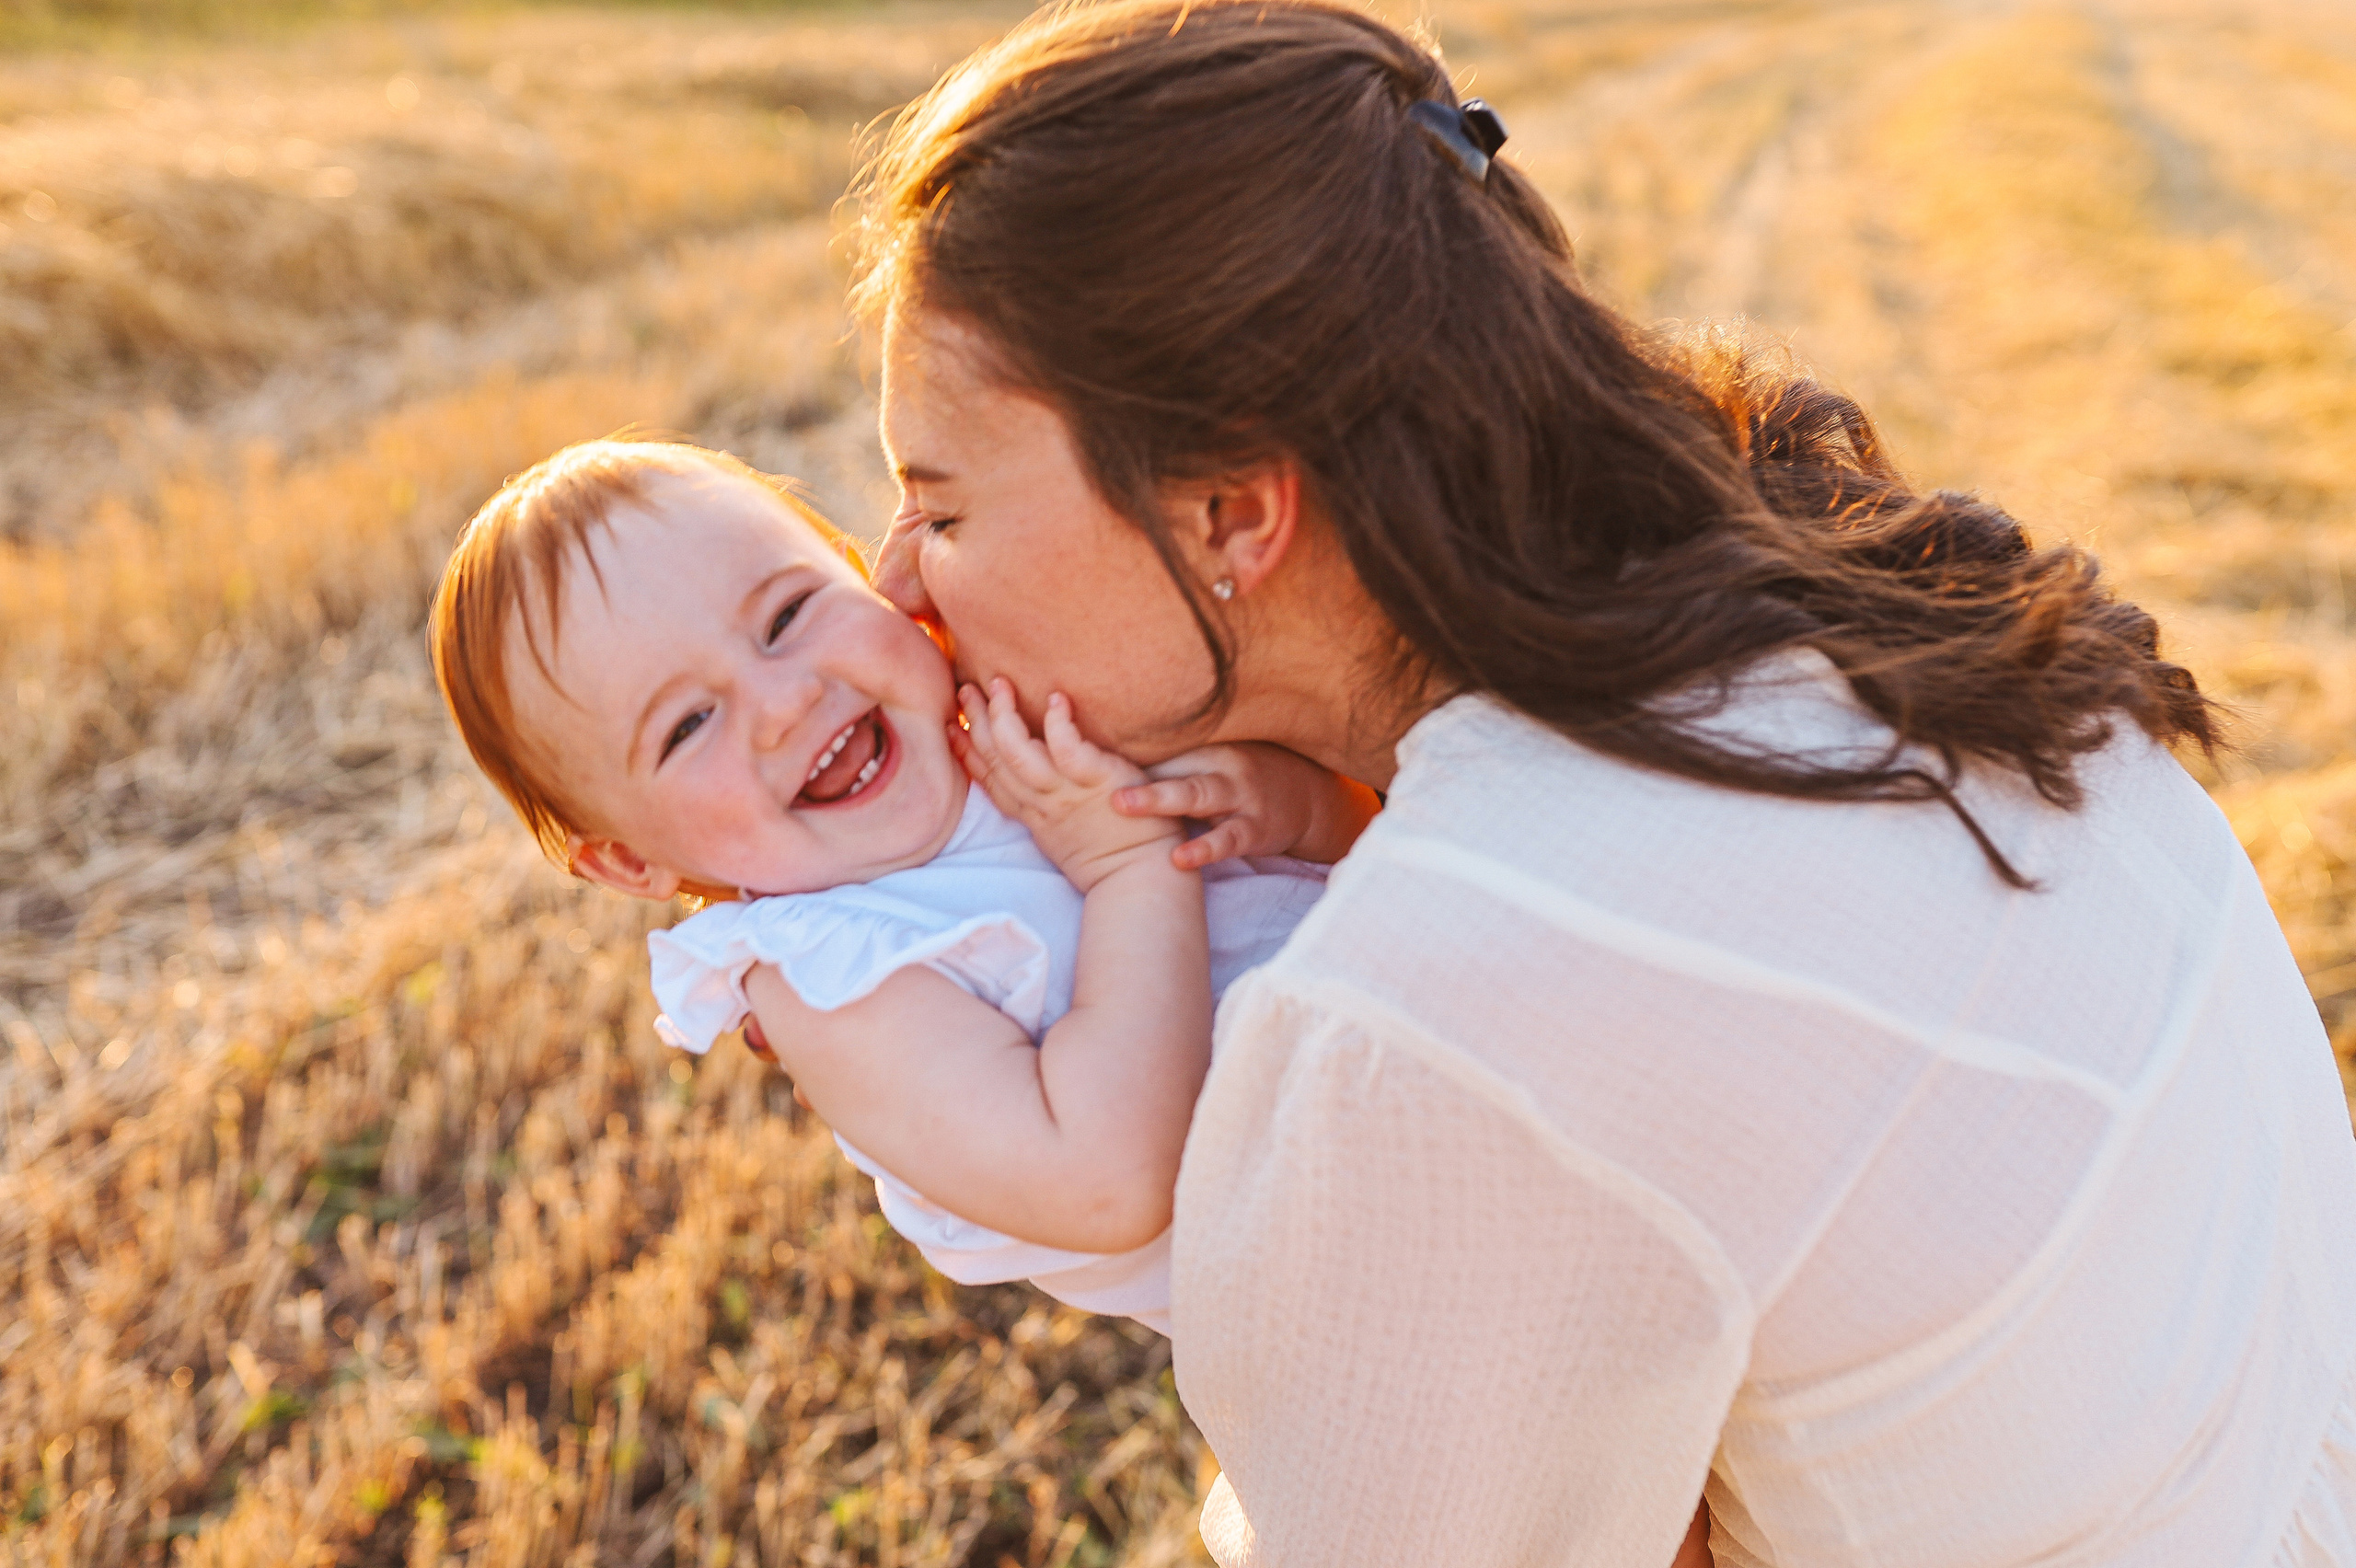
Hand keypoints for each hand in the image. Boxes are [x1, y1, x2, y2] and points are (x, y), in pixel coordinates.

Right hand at [952, 679, 1179, 892]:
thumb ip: (1048, 806)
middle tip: (966, 689)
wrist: (1143, 880)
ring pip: (1018, 752)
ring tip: (1000, 683)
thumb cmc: (1114, 858)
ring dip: (1004, 716)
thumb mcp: (1065, 835)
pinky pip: (1068, 748)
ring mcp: (1067, 793)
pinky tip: (1056, 698)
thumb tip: (1037, 781)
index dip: (966, 752)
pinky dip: (1058, 722)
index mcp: (1035, 815)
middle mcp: (1043, 802)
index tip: (950, 726)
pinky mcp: (1097, 781)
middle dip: (977, 722)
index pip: (990, 779)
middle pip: (997, 758)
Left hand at [1112, 742, 1381, 869]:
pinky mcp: (1255, 829)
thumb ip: (1164, 759)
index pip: (1156, 746)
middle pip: (1172, 765)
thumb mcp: (1208, 760)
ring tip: (1121, 805)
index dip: (1115, 749)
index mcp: (1202, 748)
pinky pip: (1227, 839)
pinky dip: (1205, 848)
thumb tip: (1098, 759)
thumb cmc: (1241, 779)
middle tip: (1089, 771)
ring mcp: (1238, 797)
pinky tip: (1180, 859)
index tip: (1071, 740)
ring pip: (1197, 796)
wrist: (1306, 797)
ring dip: (1159, 800)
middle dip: (1131, 767)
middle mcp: (1218, 767)